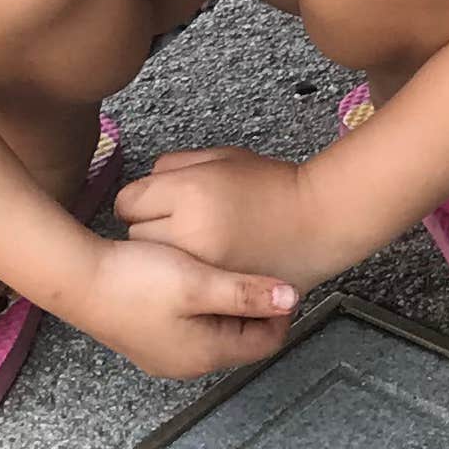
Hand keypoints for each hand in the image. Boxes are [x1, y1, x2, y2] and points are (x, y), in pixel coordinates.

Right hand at [77, 234, 300, 381]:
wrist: (75, 279)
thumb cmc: (135, 282)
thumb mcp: (199, 283)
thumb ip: (247, 293)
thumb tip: (292, 298)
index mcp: (205, 354)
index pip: (265, 343)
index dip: (280, 312)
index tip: (282, 279)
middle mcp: (186, 362)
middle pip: (241, 339)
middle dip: (255, 309)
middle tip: (259, 271)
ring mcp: (164, 352)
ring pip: (216, 331)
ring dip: (229, 305)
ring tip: (230, 271)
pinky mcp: (147, 337)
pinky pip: (191, 326)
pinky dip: (203, 306)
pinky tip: (196, 276)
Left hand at [113, 144, 331, 283]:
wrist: (320, 222)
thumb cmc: (274, 186)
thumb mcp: (223, 157)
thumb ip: (176, 165)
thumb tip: (147, 185)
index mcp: (189, 193)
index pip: (129, 201)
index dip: (144, 199)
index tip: (161, 203)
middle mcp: (190, 232)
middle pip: (137, 234)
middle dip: (153, 228)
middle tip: (184, 224)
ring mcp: (203, 267)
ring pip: (158, 265)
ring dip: (168, 256)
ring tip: (196, 247)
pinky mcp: (216, 291)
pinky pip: (182, 285)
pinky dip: (189, 278)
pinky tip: (208, 265)